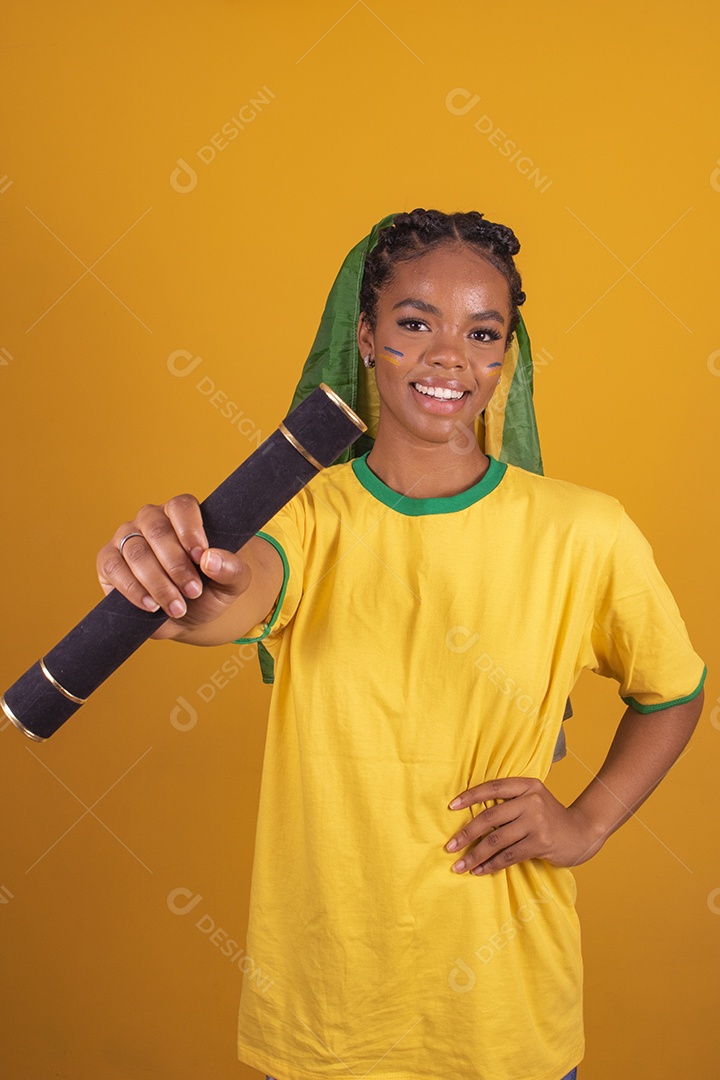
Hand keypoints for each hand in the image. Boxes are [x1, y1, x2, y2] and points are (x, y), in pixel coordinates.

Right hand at [96, 495, 251, 636]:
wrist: (188, 615)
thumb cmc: (210, 590)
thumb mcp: (232, 584)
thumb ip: (232, 570)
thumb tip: (211, 559)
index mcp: (182, 514)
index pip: (181, 506)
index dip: (190, 530)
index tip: (201, 557)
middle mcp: (151, 520)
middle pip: (157, 530)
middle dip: (176, 565)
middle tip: (193, 591)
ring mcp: (127, 538)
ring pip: (136, 551)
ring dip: (158, 583)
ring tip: (178, 607)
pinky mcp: (109, 561)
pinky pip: (114, 567)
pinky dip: (133, 590)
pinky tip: (152, 606)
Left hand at [445, 777, 604, 874]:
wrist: (582, 832)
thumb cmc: (549, 817)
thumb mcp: (533, 799)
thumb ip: (510, 801)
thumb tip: (472, 815)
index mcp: (527, 785)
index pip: (493, 786)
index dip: (470, 796)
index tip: (451, 807)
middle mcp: (531, 801)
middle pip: (490, 816)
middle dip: (466, 833)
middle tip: (450, 846)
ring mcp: (536, 822)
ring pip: (497, 840)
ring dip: (475, 855)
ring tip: (460, 866)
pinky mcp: (540, 842)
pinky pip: (509, 856)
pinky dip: (492, 865)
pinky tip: (480, 870)